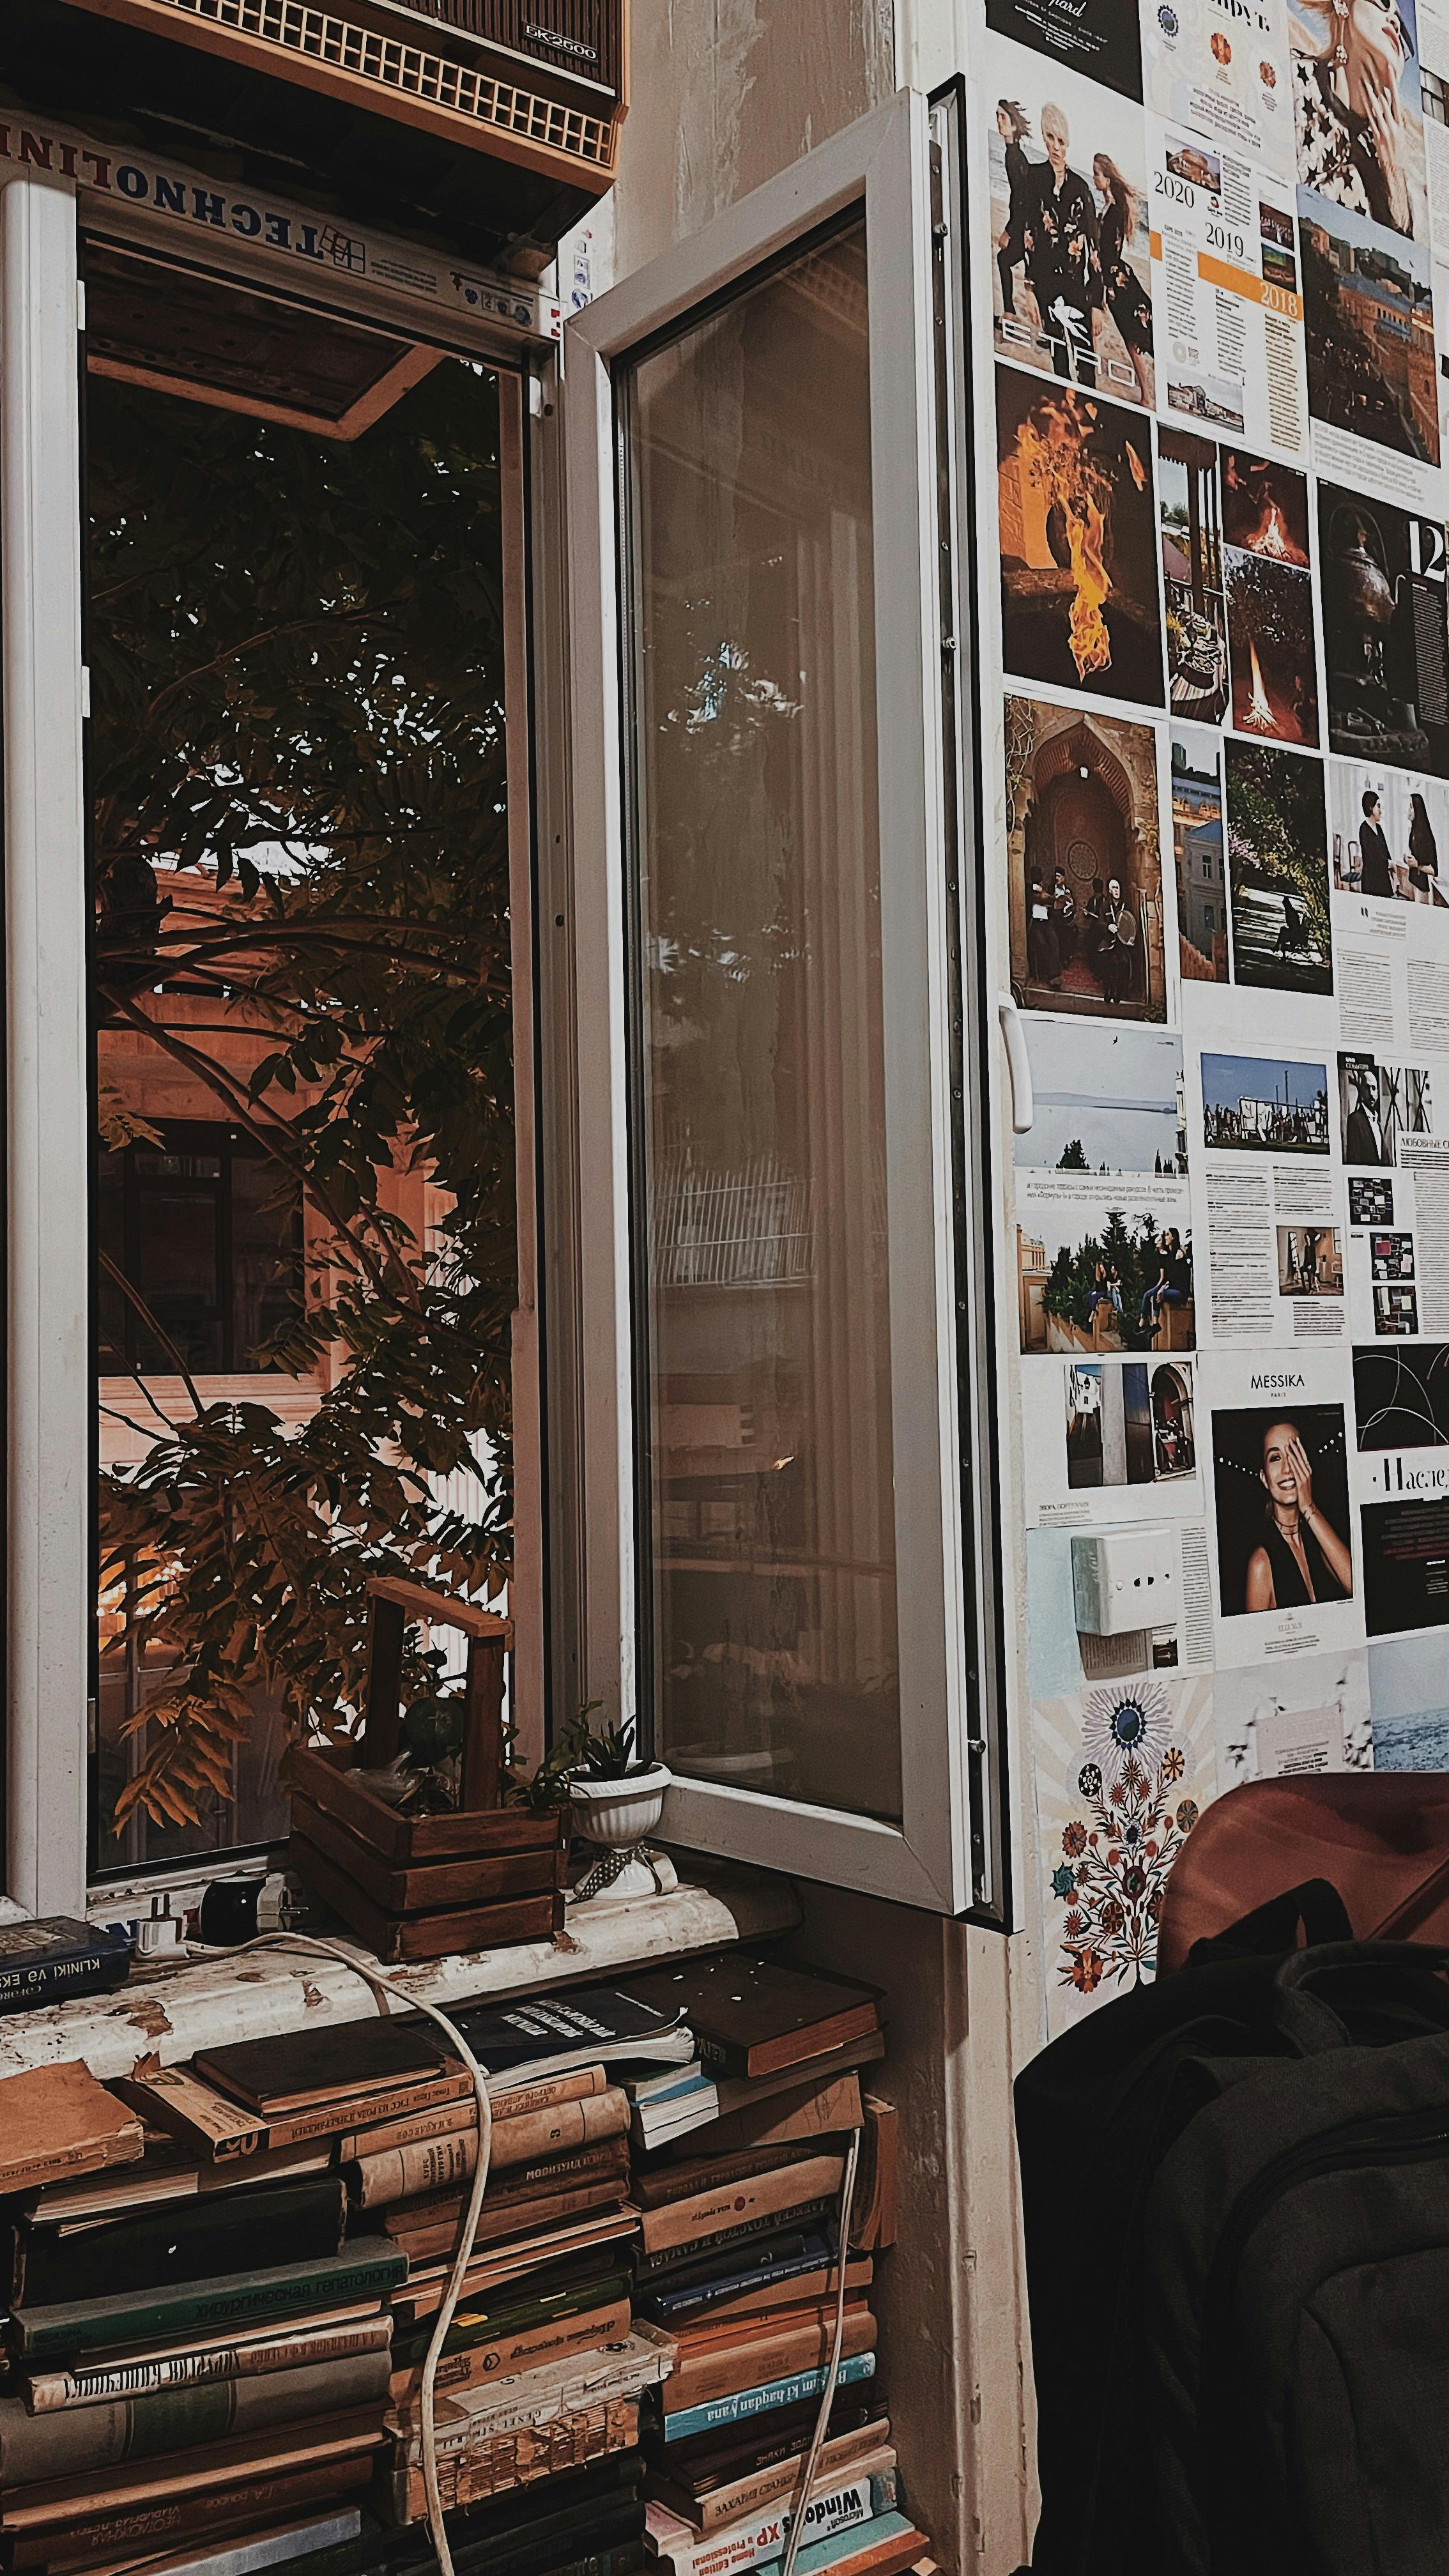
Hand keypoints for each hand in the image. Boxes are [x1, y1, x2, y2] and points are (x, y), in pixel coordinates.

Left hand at [1285, 1433, 1315, 1521]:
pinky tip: (1289, 1457)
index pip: (1304, 1457)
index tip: (1296, 1440)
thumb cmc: (1303, 1493)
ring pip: (1298, 1462)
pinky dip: (1293, 1463)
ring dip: (1293, 1453)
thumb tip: (1292, 1466)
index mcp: (1308, 1471)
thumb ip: (1298, 1473)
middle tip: (1291, 1439)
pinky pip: (1296, 1470)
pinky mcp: (1301, 1482)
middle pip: (1301, 1457)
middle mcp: (1307, 1472)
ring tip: (1288, 1445)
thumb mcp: (1301, 1481)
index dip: (1300, 1448)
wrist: (1307, 1504)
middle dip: (1296, 1447)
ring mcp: (1305, 1477)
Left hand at [1363, 63, 1410, 231]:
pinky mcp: (1379, 136)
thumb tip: (1385, 114)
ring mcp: (1386, 129)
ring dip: (1371, 91)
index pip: (1396, 96)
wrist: (1396, 170)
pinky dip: (1369, 108)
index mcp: (1399, 121)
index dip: (1392, 81)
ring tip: (1365, 77)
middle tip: (1375, 65)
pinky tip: (1365, 99)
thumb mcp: (1396, 137)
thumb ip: (1390, 124)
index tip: (1389, 67)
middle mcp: (1394, 122)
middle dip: (1381, 80)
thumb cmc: (1396, 156)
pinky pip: (1373, 119)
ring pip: (1378, 105)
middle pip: (1387, 96)